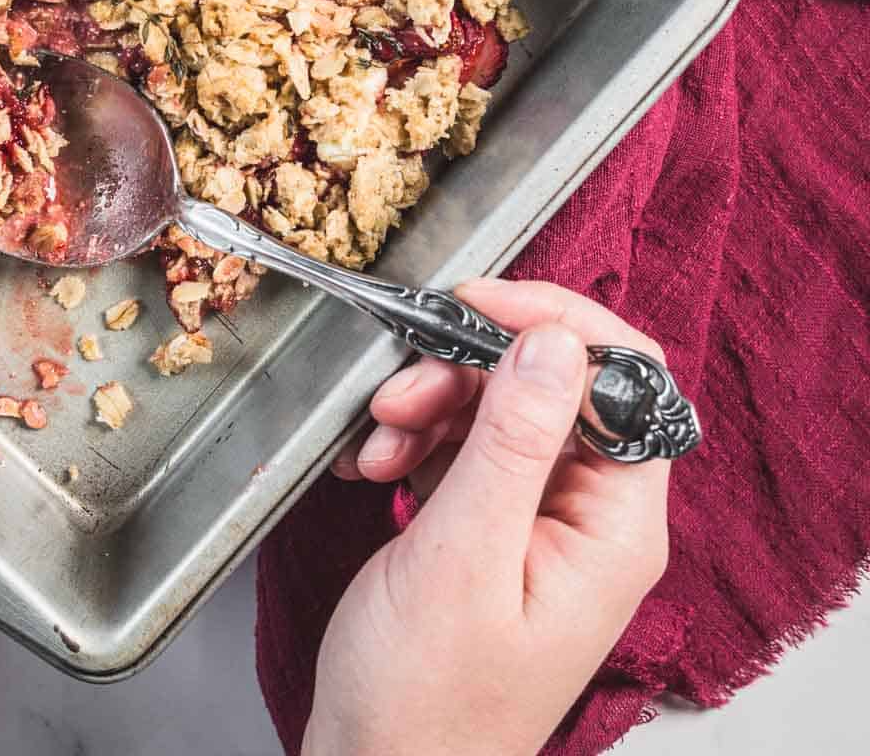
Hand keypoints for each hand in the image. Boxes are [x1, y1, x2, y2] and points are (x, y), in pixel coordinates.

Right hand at [305, 278, 670, 755]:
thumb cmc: (424, 700)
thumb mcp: (463, 555)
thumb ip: (512, 441)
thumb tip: (555, 340)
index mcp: (614, 528)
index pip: (626, 379)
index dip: (555, 324)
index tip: (478, 304)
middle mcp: (591, 519)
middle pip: (553, 386)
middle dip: (469, 370)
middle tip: (401, 385)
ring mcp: (542, 524)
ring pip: (502, 409)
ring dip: (433, 404)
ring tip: (378, 438)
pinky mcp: (495, 530)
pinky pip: (467, 447)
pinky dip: (418, 440)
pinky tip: (376, 466)